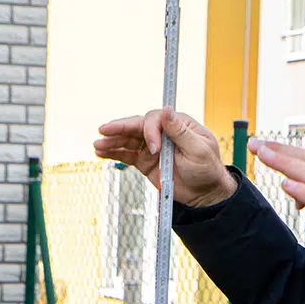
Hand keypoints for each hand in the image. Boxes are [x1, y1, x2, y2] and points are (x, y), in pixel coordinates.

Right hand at [93, 109, 237, 206]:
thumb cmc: (207, 169)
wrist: (204, 193)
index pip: (156, 119)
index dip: (150, 130)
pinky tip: (101, 153)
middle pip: (137, 126)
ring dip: (112, 141)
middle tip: (104, 130)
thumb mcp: (199, 150)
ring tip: (97, 144)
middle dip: (120, 128)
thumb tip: (166, 110)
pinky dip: (114, 153)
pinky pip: (127, 155)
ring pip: (128, 139)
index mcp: (177, 124)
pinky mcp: (145, 161)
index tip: (154, 148)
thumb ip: (180, 132)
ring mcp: (152, 147)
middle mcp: (162, 133)